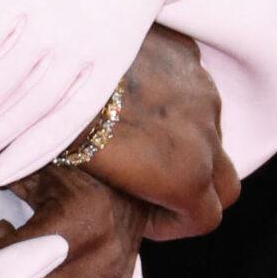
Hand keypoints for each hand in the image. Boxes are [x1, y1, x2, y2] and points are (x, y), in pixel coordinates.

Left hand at [68, 25, 237, 242]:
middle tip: (150, 185)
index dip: (176, 224)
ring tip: (137, 133)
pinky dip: (173, 95)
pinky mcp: (186, 54)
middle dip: (195, 189)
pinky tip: (134, 93)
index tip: (145, 217)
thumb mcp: (98, 180)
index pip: (208, 217)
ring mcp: (200, 89)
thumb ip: (132, 195)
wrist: (51, 60)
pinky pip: (192, 84)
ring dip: (184, 139)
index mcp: (185, 174)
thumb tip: (125, 200)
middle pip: (225, 180)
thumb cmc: (60, 127)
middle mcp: (205, 132)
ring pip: (209, 128)